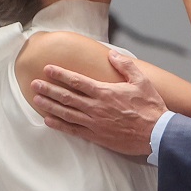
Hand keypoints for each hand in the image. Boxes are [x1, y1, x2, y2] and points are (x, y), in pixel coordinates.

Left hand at [30, 51, 166, 155]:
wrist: (156, 134)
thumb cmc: (150, 108)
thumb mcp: (141, 81)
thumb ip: (125, 65)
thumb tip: (112, 54)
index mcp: (105, 92)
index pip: (76, 80)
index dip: (60, 74)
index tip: (47, 69)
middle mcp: (95, 107)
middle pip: (66, 96)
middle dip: (48, 89)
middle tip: (34, 84)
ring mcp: (94, 123)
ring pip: (66, 113)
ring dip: (49, 105)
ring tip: (36, 100)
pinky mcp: (96, 136)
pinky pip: (73, 130)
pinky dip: (59, 125)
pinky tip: (48, 121)